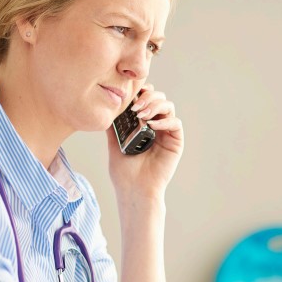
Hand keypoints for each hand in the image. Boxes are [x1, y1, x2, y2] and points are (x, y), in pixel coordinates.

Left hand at [107, 83, 183, 199]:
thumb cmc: (124, 172)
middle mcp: (157, 125)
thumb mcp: (114, 143)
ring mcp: (167, 133)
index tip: (131, 92)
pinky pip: (175, 123)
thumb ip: (113, 126)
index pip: (146, 99)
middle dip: (148, 97)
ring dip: (155, 105)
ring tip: (142, 115)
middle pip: (159, 98)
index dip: (142, 91)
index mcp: (143, 124)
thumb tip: (106, 108)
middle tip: (136, 106)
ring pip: (168, 106)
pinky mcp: (176, 142)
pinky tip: (151, 125)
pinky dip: (164, 120)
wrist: (134, 190)